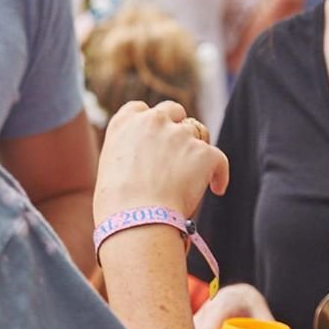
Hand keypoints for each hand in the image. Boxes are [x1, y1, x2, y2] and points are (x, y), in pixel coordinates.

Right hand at [94, 100, 228, 224]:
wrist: (137, 219)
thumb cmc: (117, 206)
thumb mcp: (109, 169)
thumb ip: (127, 155)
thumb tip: (140, 166)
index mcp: (124, 122)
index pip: (140, 109)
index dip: (151, 122)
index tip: (156, 134)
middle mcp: (152, 120)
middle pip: (173, 111)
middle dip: (178, 125)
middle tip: (181, 148)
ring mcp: (180, 134)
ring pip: (198, 133)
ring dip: (197, 149)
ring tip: (197, 173)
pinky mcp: (203, 152)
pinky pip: (219, 159)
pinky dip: (219, 174)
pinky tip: (217, 188)